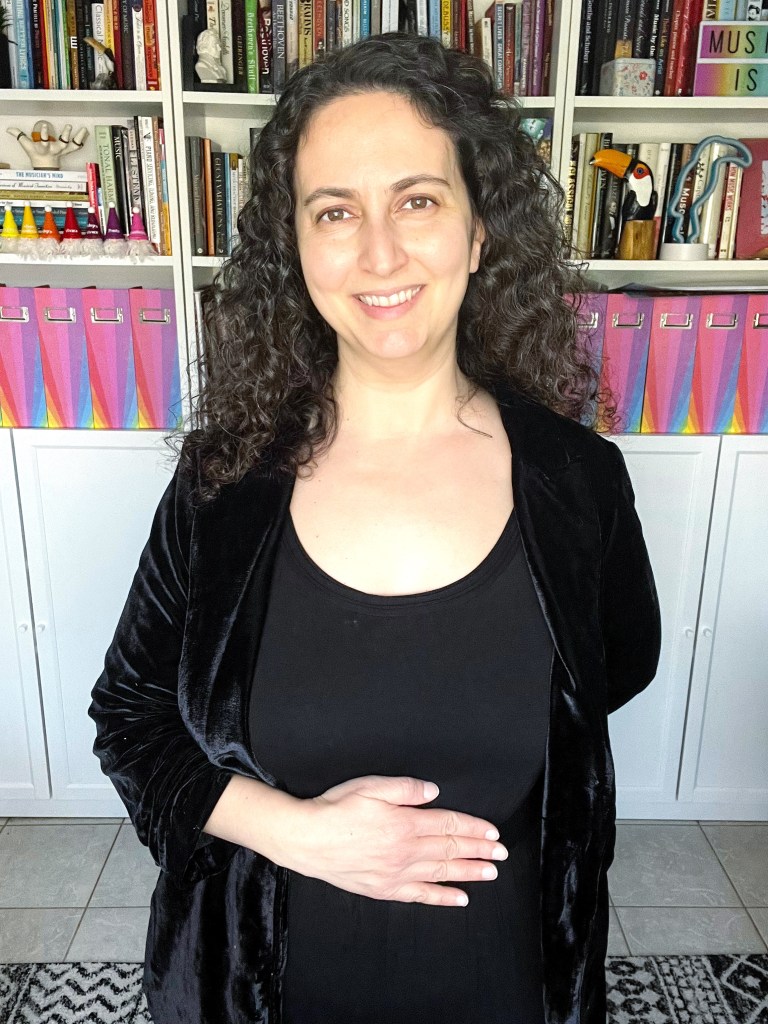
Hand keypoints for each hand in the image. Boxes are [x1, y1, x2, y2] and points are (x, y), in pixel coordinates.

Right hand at [290, 775, 507, 906]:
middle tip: (502, 853)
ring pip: (442, 873)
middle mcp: (406, 851)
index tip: (493, 832)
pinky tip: (460, 898)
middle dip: (479, 850)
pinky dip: (443, 897)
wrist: (307, 839)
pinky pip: (421, 895)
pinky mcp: (385, 889)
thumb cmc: (336, 809)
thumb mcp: (370, 786)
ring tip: (491, 872)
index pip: (449, 824)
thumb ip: (405, 789)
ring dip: (469, 872)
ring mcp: (396, 873)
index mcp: (405, 823)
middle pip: (450, 849)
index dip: (473, 827)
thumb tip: (434, 792)